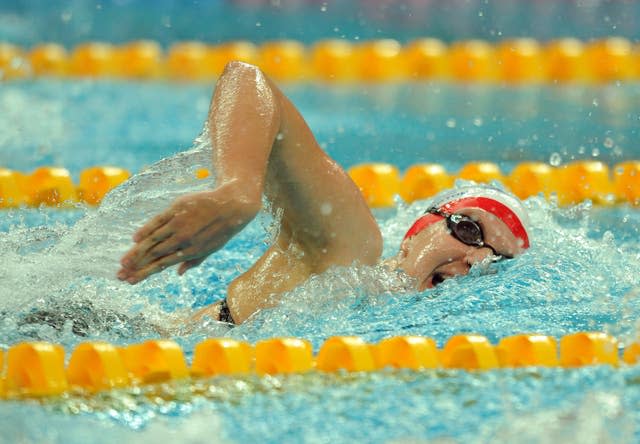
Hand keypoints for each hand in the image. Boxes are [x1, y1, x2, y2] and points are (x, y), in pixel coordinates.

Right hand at [117, 184, 260, 283]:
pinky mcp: (177, 209)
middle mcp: (183, 239)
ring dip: (136, 251)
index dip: (145, 273)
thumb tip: (179, 274)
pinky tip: (135, 238)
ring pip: (153, 240)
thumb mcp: (211, 248)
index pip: (162, 264)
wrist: (232, 205)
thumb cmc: (222, 229)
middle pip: (154, 254)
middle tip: (119, 274)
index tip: (131, 281)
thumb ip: (193, 260)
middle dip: (135, 266)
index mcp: (191, 251)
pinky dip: (146, 229)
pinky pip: (158, 221)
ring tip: (122, 261)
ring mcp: (179, 224)